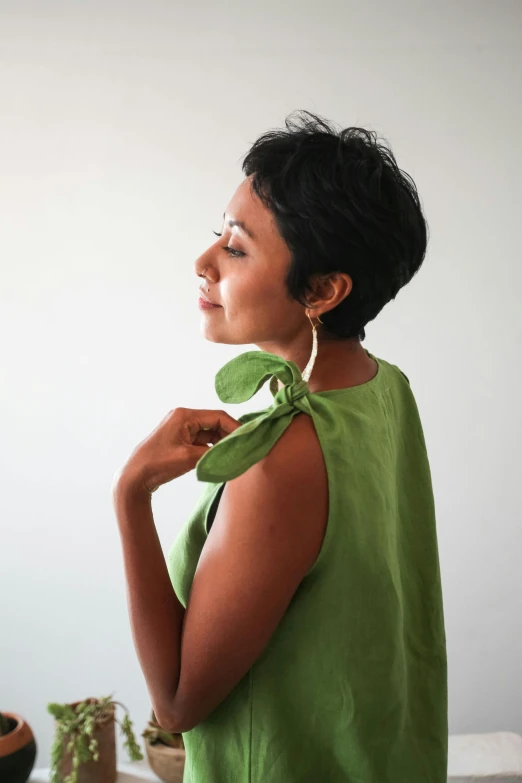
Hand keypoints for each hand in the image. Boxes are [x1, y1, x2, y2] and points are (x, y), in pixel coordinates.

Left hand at [112, 407, 240, 496]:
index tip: (248, 439)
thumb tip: (235, 452)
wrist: (135, 477)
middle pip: (215, 422)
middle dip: (230, 435)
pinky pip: (203, 439)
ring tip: (235, 454)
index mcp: (184, 416)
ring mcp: (182, 428)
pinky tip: (222, 456)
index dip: (236, 427)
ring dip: (222, 442)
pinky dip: (213, 447)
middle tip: (244, 448)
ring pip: (210, 431)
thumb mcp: (189, 458)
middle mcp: (184, 417)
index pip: (218, 416)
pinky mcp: (181, 438)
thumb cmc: (158, 464)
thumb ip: (214, 453)